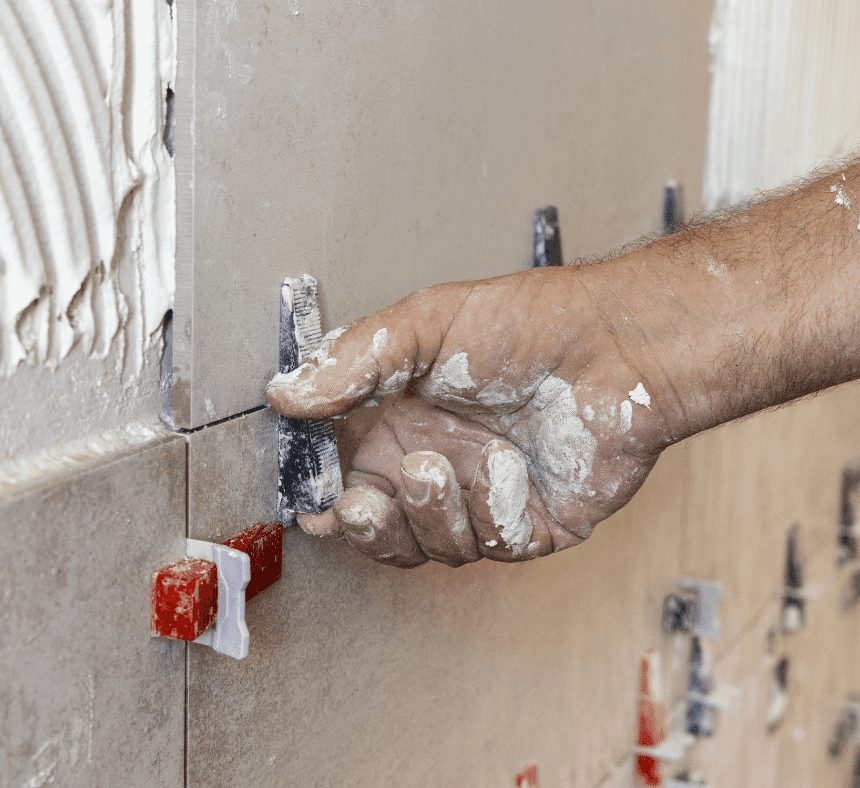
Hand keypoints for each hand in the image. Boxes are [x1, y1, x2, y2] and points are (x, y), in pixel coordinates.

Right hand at [266, 264, 676, 567]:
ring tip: (442, 466)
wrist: (616, 346)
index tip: (313, 503)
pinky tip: (509, 467)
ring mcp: (482, 500)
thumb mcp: (427, 325)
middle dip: (369, 528)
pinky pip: (494, 545)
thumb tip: (285, 393)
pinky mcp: (530, 524)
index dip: (326, 502)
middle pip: (382, 532)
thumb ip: (354, 361)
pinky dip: (494, 511)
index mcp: (400, 424)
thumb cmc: (529, 323)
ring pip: (432, 548)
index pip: (346, 480)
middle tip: (363, 504)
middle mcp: (437, 466)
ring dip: (431, 513)